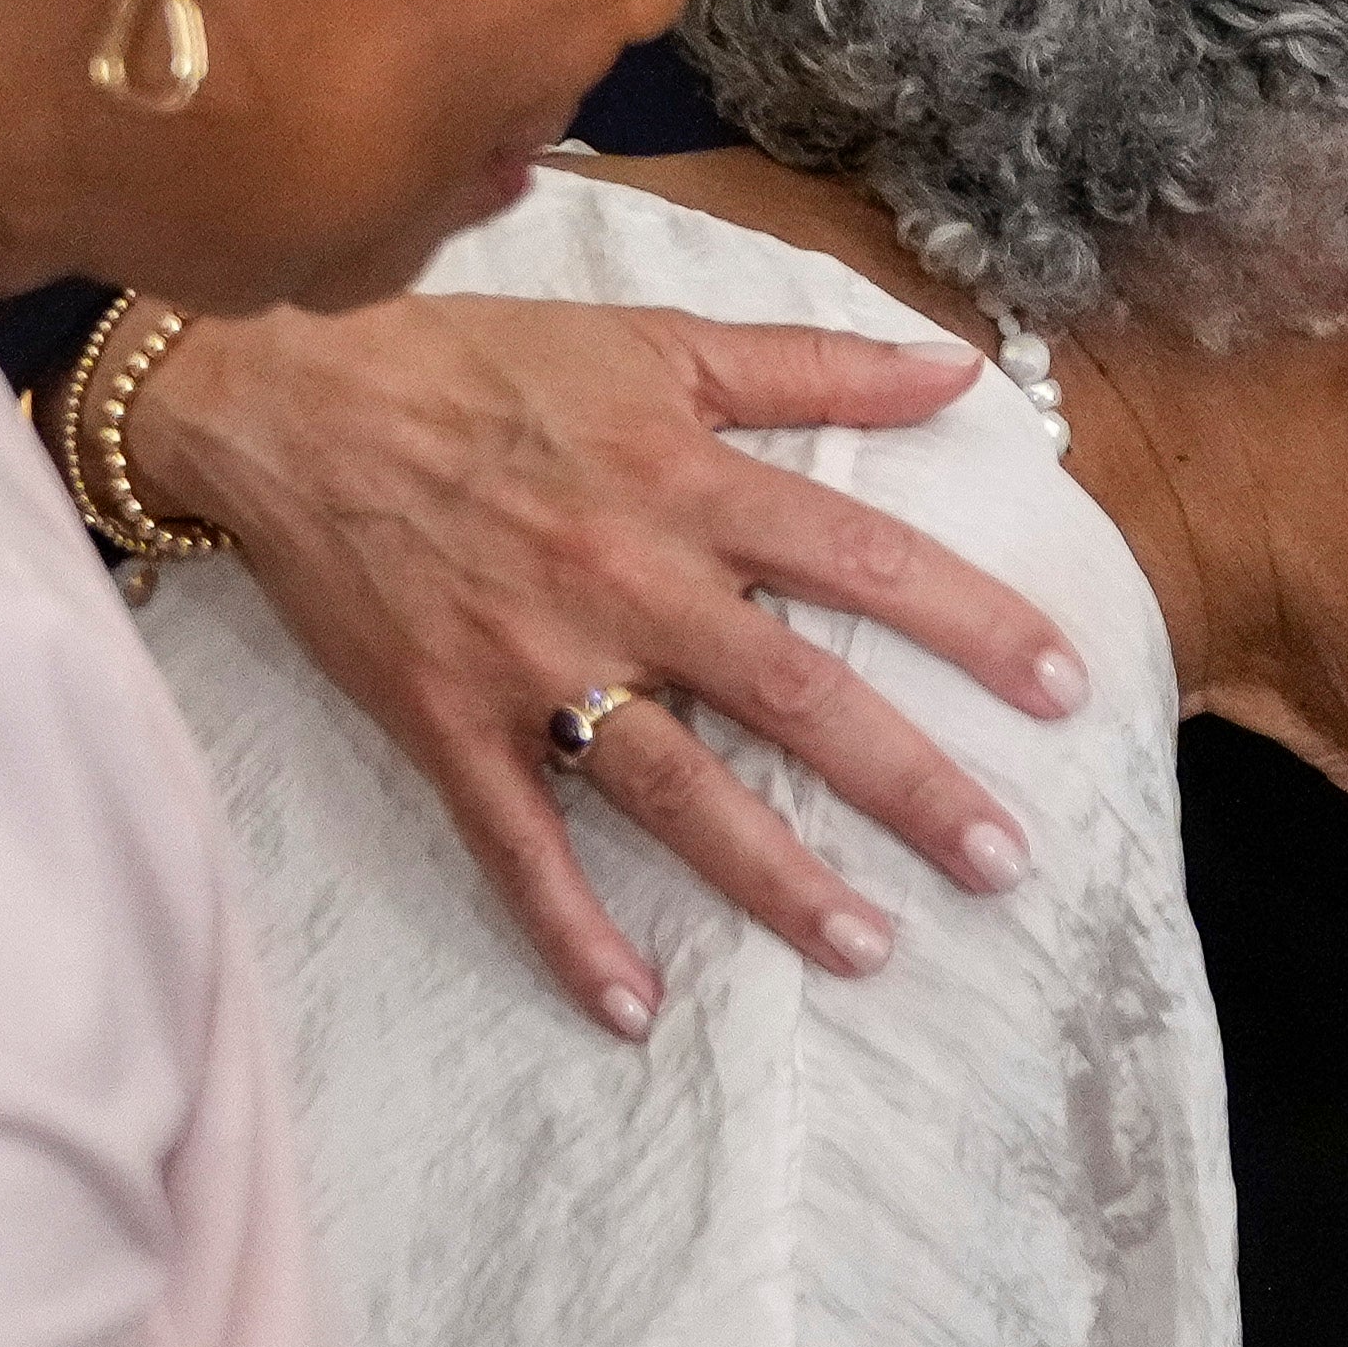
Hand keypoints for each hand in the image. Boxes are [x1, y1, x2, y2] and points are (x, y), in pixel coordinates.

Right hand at [131, 297, 1080, 1035]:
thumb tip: (956, 369)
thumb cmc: (477, 361)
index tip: (1066, 688)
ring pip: (676, 790)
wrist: (280, 397)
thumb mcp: (653, 337)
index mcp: (688, 484)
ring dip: (774, 879)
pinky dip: (569, 932)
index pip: (864, 561)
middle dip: (908, 785)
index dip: (974, 622)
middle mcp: (627, 581)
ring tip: (868, 949)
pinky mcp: (446, 724)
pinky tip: (634, 1009)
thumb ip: (812, 363)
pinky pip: (517, 846)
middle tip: (1004, 862)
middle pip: (797, 696)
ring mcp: (535, 664)